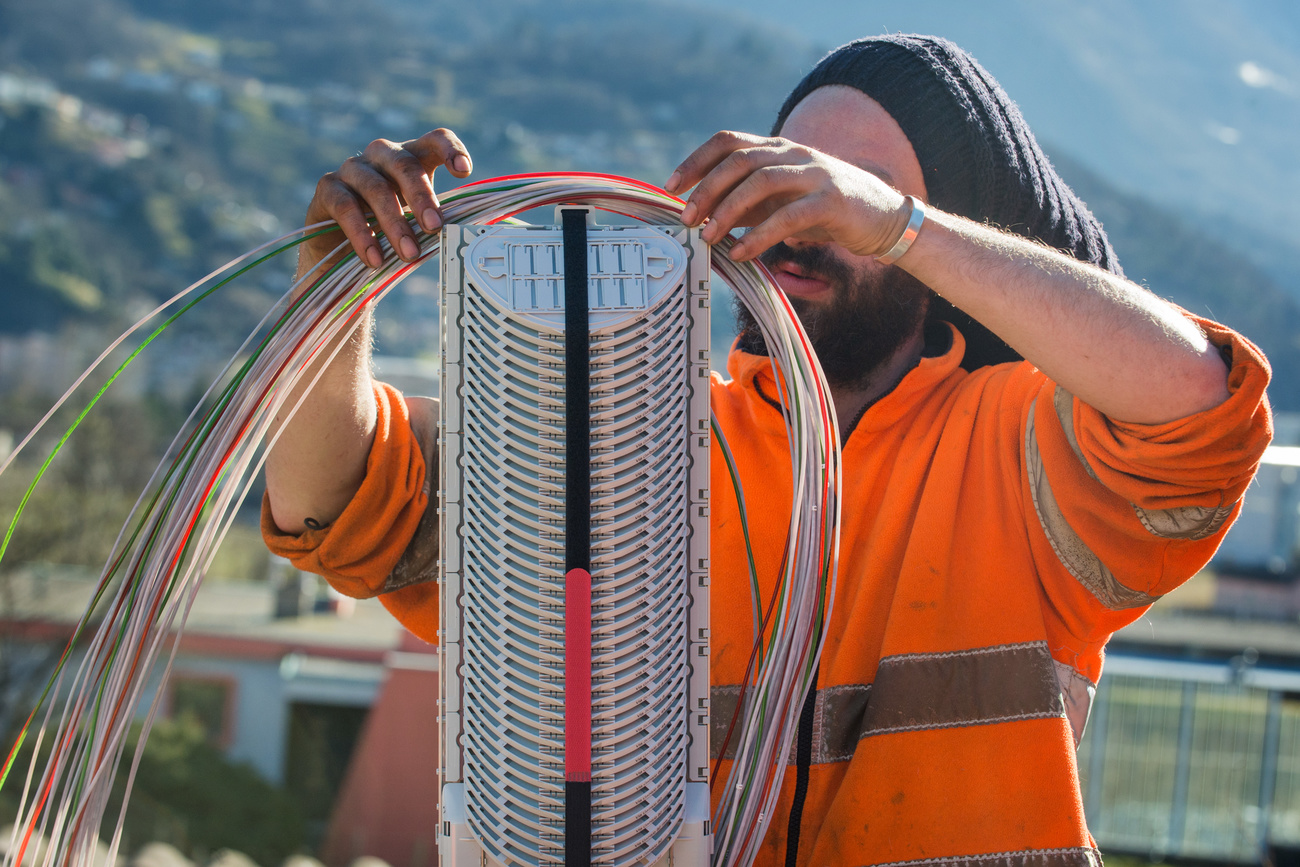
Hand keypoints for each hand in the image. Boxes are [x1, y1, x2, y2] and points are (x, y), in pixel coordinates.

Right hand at [298, 129, 472, 279]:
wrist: (340, 250)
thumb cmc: (388, 231)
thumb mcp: (416, 224)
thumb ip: (434, 222)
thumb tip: (460, 240)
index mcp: (411, 158)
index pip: (434, 140)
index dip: (450, 149)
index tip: (464, 170)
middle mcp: (382, 155)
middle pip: (405, 164)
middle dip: (422, 197)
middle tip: (435, 228)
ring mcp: (353, 169)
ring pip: (376, 188)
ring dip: (395, 223)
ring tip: (409, 254)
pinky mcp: (327, 188)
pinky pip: (346, 207)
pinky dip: (362, 235)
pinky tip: (375, 259)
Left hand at [665, 131, 910, 261]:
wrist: (885, 220)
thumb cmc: (826, 212)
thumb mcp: (781, 202)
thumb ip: (748, 202)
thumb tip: (702, 216)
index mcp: (779, 149)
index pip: (729, 141)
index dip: (696, 160)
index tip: (671, 186)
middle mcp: (795, 154)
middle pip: (740, 160)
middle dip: (706, 189)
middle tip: (686, 218)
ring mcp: (815, 175)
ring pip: (761, 182)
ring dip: (727, 211)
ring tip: (708, 237)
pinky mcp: (832, 202)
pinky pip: (788, 217)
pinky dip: (759, 236)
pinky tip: (741, 254)